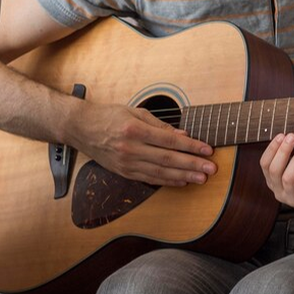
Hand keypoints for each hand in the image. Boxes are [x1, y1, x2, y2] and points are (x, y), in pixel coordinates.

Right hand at [70, 101, 216, 186]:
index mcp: (134, 130)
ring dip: (183, 176)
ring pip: (160, 172)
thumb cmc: (109, 116)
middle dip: (192, 164)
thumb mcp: (135, 112)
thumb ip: (160, 125)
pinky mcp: (124, 172)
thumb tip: (183, 135)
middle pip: (167, 159)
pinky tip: (182, 181)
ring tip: (201, 178)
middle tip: (211, 169)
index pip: (169, 140)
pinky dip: (167, 181)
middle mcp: (130, 149)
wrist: (81, 129)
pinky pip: (150, 179)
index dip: (191, 146)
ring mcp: (126, 163)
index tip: (208, 149)